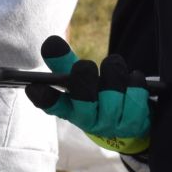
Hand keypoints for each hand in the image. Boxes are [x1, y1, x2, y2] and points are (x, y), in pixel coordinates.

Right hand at [24, 36, 150, 153]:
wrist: (131, 128)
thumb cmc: (98, 98)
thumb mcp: (79, 83)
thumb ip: (65, 63)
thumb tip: (51, 42)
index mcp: (70, 109)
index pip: (52, 105)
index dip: (44, 97)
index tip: (35, 86)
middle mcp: (89, 120)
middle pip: (82, 95)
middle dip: (84, 74)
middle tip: (86, 65)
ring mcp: (112, 124)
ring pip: (112, 89)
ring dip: (114, 72)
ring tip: (114, 69)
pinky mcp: (136, 122)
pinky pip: (135, 92)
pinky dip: (135, 80)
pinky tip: (133, 81)